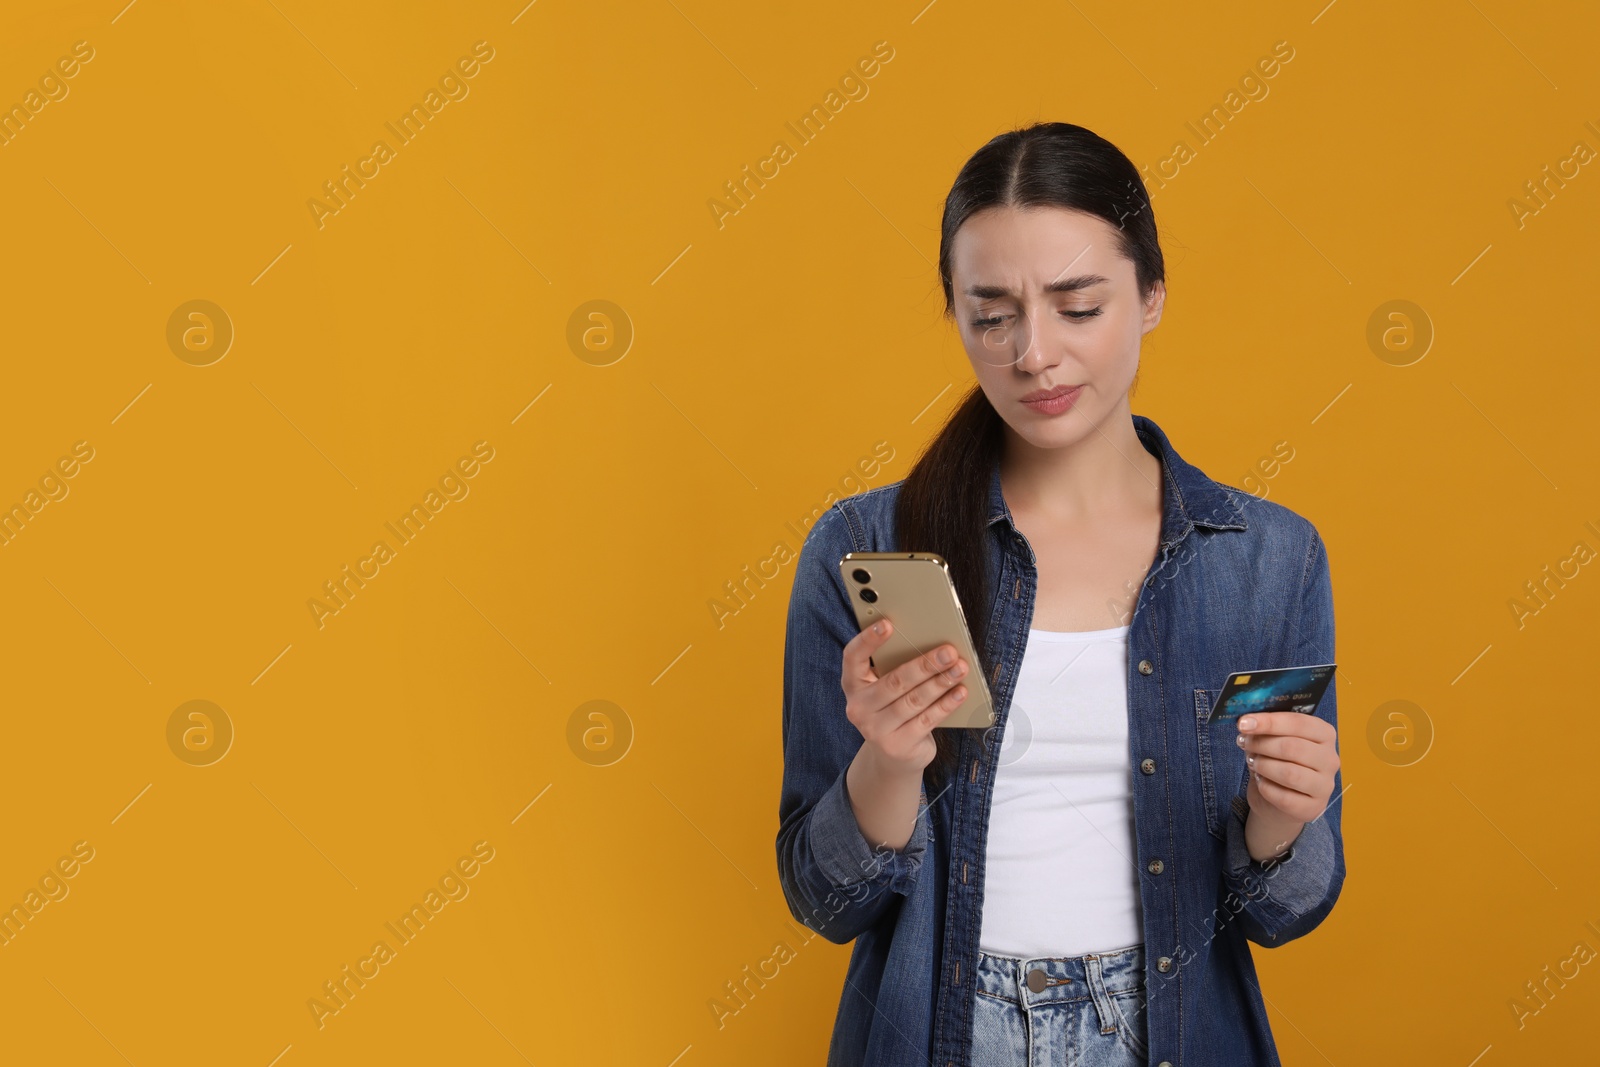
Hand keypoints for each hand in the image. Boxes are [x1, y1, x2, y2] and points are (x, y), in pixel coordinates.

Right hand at [841, 618, 969, 775]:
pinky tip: (960, 692)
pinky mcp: (898, 745)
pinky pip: (927, 720)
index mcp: (853, 684)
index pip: (853, 657)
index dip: (868, 639)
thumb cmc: (893, 708)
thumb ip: (895, 667)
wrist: (893, 756)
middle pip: (895, 681)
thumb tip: (930, 644)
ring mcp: (876, 730)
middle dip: (926, 664)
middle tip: (949, 651)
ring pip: (914, 700)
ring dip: (941, 682)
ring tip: (960, 668)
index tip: (888, 624)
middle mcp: (859, 707)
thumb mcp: (886, 689)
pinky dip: (946, 704)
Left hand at [1236, 711, 1338, 859]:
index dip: (1269, 722)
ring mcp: (1325, 785)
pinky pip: (1284, 797)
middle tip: (1244, 743)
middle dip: (1262, 744)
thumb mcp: (1274, 740)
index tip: (1244, 723)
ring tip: (1253, 763)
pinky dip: (1265, 788)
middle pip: (1292, 747)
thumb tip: (1246, 723)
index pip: (1299, 723)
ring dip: (1263, 766)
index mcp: (1324, 734)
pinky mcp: (1313, 807)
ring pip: (1289, 773)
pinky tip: (1261, 782)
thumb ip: (1265, 729)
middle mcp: (1330, 759)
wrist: (1280, 800)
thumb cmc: (1278, 761)